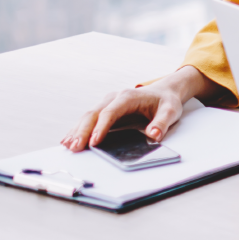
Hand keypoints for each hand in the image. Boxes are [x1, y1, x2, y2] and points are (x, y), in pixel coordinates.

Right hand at [63, 65, 217, 150]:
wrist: (164, 92)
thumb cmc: (166, 101)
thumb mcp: (170, 111)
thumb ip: (162, 123)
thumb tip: (154, 135)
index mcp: (128, 97)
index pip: (110, 113)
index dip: (100, 128)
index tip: (93, 142)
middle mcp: (114, 98)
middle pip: (93, 114)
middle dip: (83, 131)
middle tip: (75, 148)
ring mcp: (108, 103)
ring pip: (88, 116)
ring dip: (77, 131)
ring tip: (68, 146)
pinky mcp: (105, 109)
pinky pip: (89, 119)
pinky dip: (78, 129)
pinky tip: (69, 139)